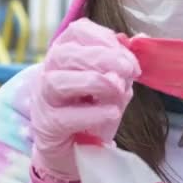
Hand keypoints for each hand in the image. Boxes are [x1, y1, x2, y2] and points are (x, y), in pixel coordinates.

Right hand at [31, 18, 140, 180]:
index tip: (129, 57)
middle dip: (102, 57)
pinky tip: (112, 112)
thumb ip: (122, 65)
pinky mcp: (47, 127)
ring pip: (58, 81)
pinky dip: (92, 113)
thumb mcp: (112, 85)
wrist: (75, 151)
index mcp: (65, 54)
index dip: (104, 38)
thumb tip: (139, 39)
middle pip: (65, 53)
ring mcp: (43, 100)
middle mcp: (48, 72)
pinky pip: (65, 117)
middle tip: (129, 70)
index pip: (77, 31)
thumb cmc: (92, 110)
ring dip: (93, 82)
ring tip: (118, 89)